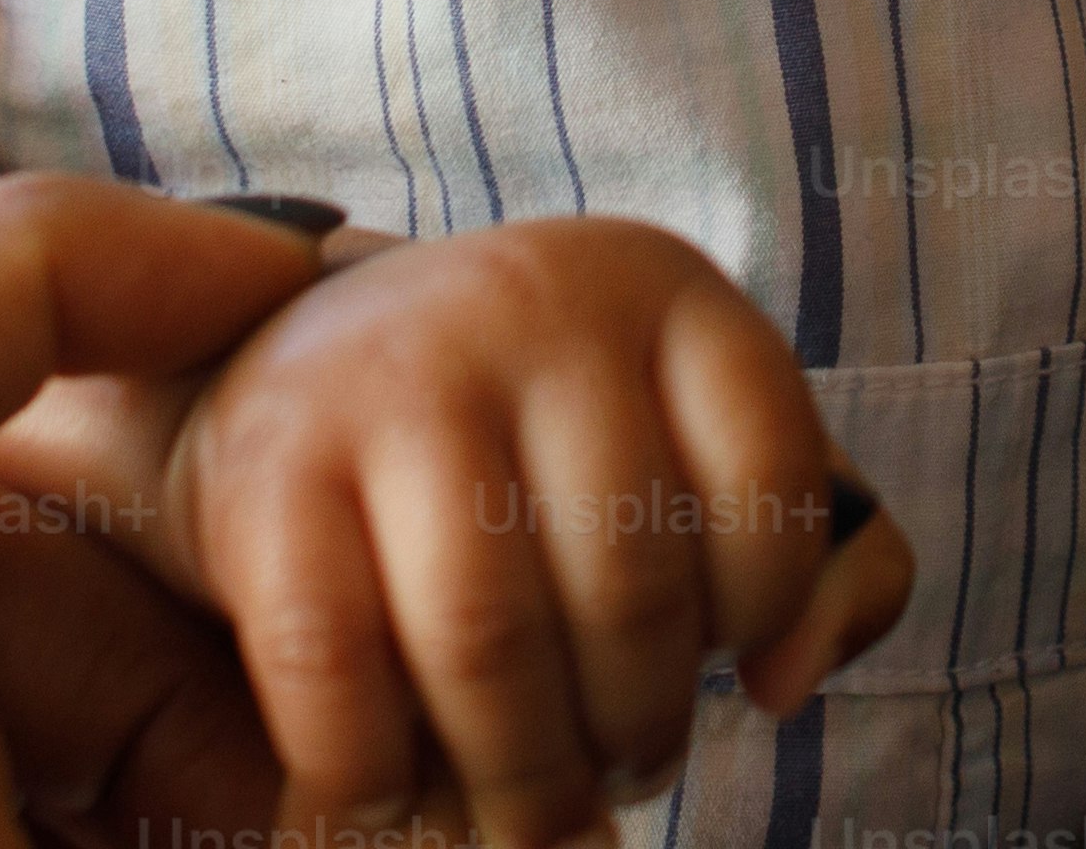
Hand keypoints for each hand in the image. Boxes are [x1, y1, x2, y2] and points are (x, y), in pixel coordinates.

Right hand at [135, 217, 915, 848]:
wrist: (290, 374)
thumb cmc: (536, 448)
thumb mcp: (694, 449)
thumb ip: (817, 557)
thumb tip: (788, 683)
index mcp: (663, 289)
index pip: (772, 484)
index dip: (764, 612)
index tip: (722, 667)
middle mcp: (532, 303)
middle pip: (629, 589)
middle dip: (634, 732)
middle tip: (618, 776)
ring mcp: (391, 373)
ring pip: (487, 641)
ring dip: (519, 776)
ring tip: (531, 814)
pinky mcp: (268, 464)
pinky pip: (333, 664)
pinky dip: (373, 772)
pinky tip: (397, 794)